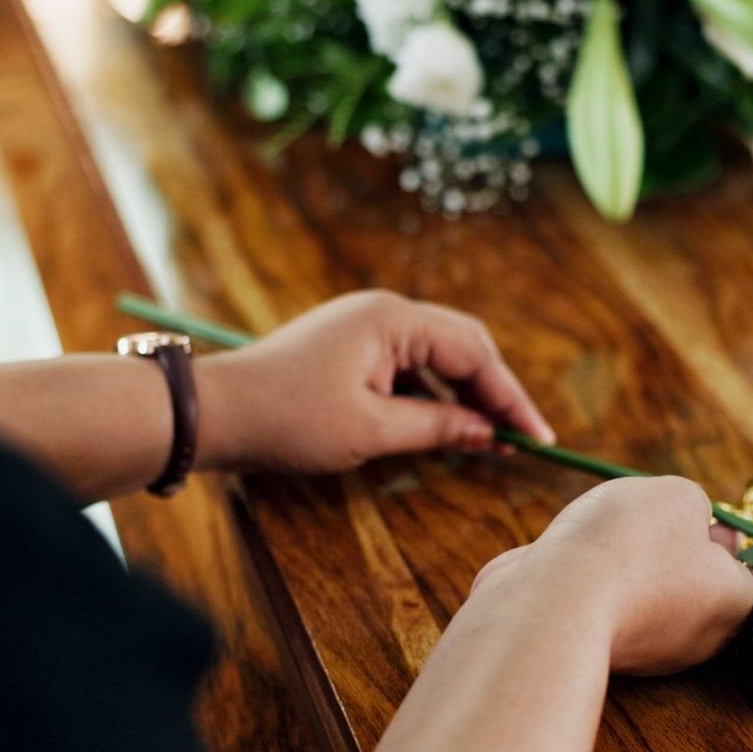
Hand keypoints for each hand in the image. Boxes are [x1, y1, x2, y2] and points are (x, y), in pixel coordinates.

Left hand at [193, 291, 554, 473]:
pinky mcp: (352, 349)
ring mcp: (366, 328)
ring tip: (491, 439)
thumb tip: (488, 432)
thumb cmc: (288, 419)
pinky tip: (448, 430)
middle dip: (494, 392)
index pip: (473, 353)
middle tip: (521, 437)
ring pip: (436, 358)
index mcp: (393, 320)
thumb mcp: (371, 430)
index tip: (535, 437)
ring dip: (464, 397)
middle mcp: (384, 312)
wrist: (217, 413)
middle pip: (462, 346)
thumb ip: (438, 427)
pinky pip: (409, 368)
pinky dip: (432, 398)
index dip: (509, 397)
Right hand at [470, 476, 752, 674]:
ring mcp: (652, 652)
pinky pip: (613, 611)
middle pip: (706, 590)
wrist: (554, 601)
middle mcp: (701, 637)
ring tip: (614, 536)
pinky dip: (602, 587)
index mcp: (736, 602)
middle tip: (669, 521)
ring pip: (656, 600)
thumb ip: (693, 506)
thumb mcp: (679, 497)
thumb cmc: (631, 544)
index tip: (722, 524)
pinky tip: (582, 562)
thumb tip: (688, 521)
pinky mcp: (605, 651)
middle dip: (689, 554)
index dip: (742, 545)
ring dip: (640, 569)